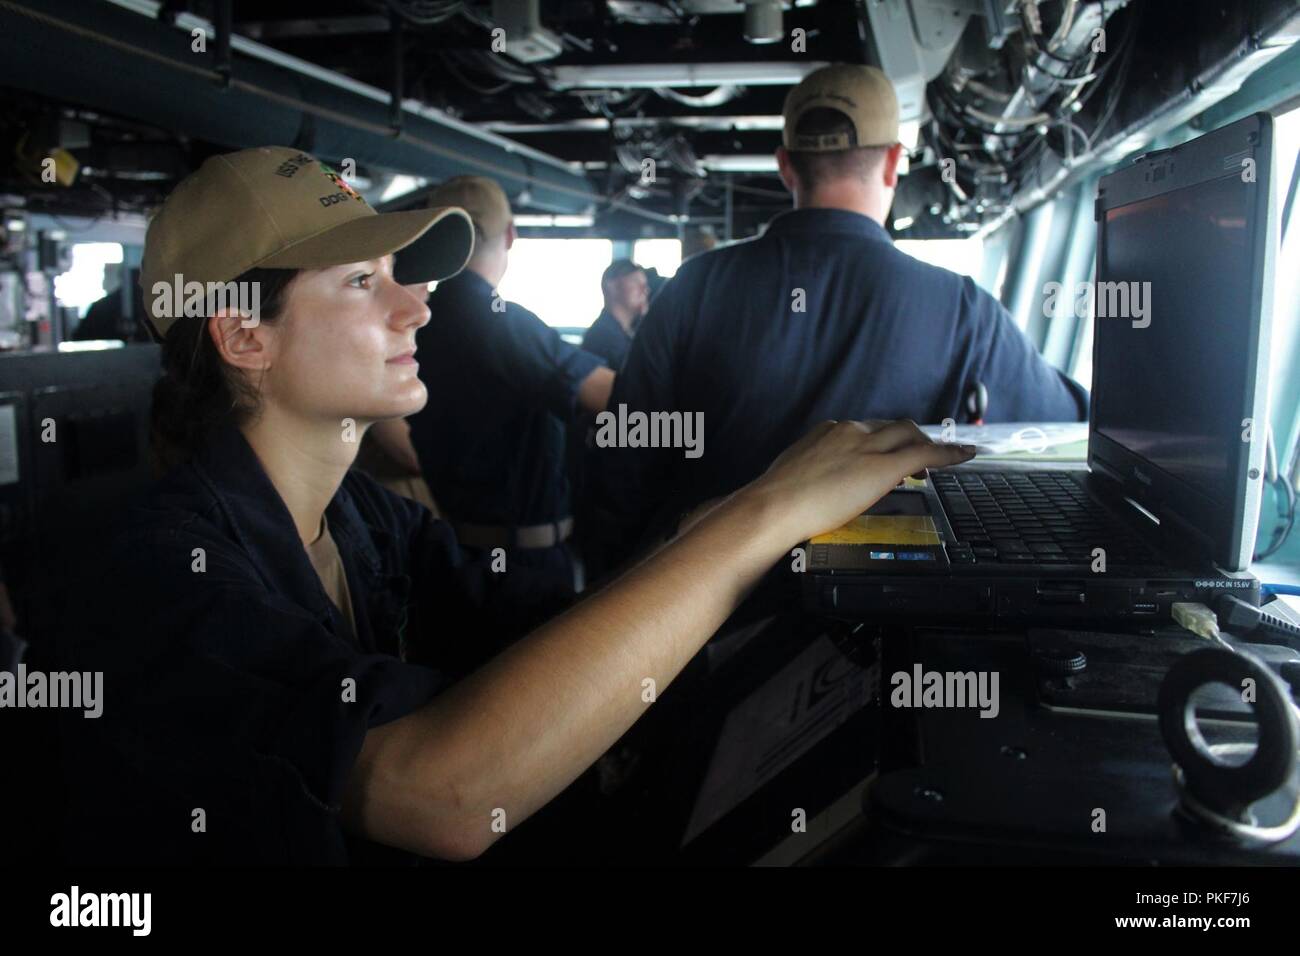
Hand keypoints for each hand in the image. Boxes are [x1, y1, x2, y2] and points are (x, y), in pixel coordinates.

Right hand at [744, 419, 975, 546]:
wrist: (776, 506)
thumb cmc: (777, 499)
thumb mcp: (793, 473)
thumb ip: (812, 471)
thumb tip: (816, 483)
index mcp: (827, 432)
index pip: (864, 429)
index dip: (880, 440)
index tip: (883, 451)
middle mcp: (850, 431)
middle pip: (891, 426)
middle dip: (907, 439)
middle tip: (915, 459)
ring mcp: (868, 446)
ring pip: (908, 434)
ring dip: (924, 446)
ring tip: (933, 463)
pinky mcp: (883, 465)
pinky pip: (925, 453)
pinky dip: (949, 453)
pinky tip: (965, 454)